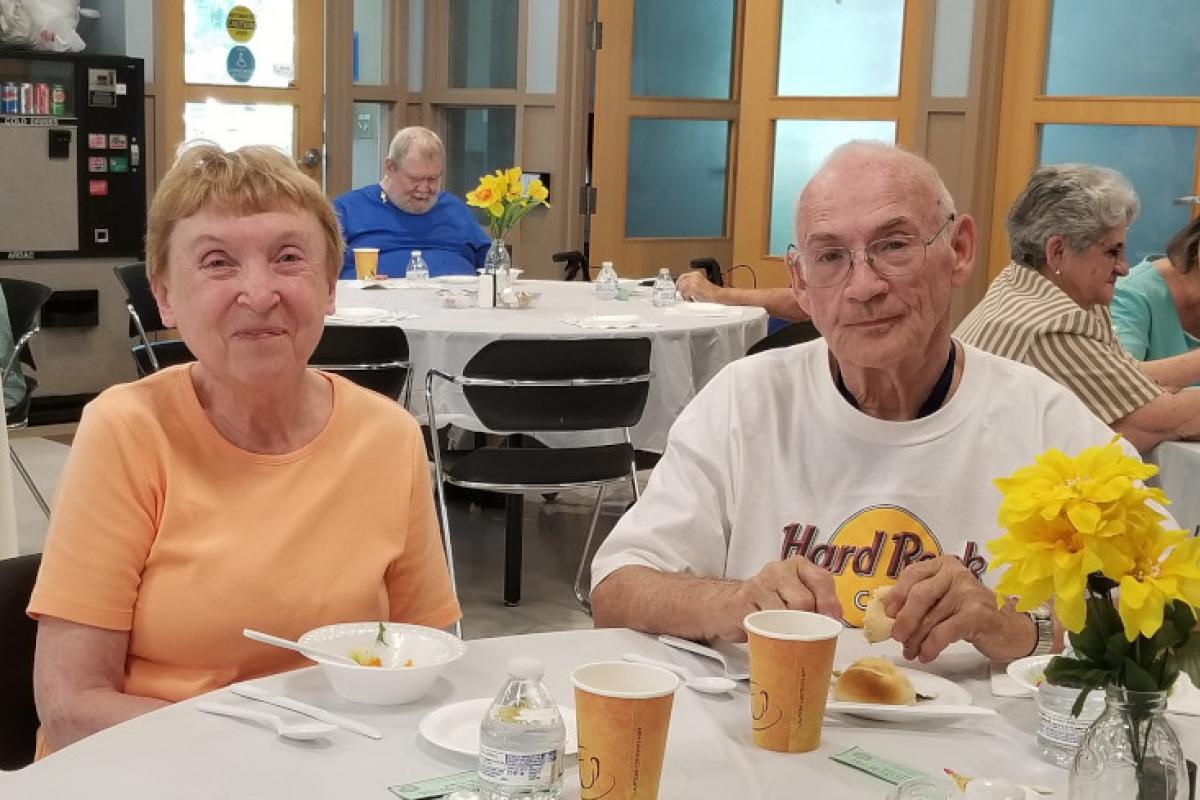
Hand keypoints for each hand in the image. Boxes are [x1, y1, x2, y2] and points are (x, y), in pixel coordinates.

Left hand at [676, 270, 722, 302]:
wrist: (717, 294)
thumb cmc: (710, 291)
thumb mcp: (700, 283)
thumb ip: (691, 283)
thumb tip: (682, 287)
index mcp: (696, 274)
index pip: (682, 276)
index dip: (678, 282)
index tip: (677, 287)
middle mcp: (694, 276)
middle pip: (681, 283)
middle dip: (680, 290)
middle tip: (683, 295)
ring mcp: (693, 282)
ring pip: (682, 289)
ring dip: (684, 295)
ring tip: (688, 298)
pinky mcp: (694, 289)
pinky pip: (685, 294)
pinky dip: (687, 298)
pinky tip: (691, 299)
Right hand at [709, 556, 841, 642]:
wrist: (728, 606)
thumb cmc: (770, 604)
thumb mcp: (797, 596)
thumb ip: (818, 601)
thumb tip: (834, 619)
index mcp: (797, 565)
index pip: (821, 579)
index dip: (830, 604)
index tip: (831, 622)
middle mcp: (778, 569)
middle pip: (804, 602)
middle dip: (807, 623)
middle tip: (803, 633)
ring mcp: (758, 584)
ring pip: (785, 615)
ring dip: (788, 631)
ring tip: (784, 633)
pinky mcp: (742, 602)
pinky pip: (764, 624)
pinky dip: (770, 634)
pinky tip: (767, 632)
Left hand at [886, 556, 1034, 662]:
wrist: (1008, 629)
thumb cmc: (970, 613)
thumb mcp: (944, 599)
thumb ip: (922, 600)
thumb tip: (889, 617)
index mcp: (944, 565)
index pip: (912, 574)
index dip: (897, 595)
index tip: (888, 614)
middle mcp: (956, 573)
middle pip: (920, 595)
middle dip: (904, 620)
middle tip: (897, 638)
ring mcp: (968, 592)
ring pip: (931, 618)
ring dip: (916, 639)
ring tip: (910, 652)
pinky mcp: (976, 613)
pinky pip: (943, 632)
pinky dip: (931, 647)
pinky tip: (926, 655)